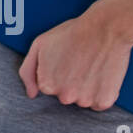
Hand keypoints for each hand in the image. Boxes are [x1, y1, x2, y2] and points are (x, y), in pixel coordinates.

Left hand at [18, 8, 132, 110]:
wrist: (104, 30)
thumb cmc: (72, 34)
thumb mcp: (39, 45)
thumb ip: (28, 71)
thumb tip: (31, 94)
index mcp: (47, 85)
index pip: (48, 87)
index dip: (57, 72)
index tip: (65, 60)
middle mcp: (65, 97)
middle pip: (66, 95)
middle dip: (70, 82)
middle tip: (78, 62)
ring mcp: (85, 100)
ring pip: (83, 99)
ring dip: (86, 88)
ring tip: (90, 66)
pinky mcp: (104, 102)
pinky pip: (100, 102)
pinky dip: (101, 92)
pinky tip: (101, 74)